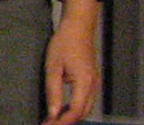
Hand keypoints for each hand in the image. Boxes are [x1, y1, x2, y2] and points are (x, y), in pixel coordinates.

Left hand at [42, 0, 99, 124]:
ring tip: (52, 119)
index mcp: (85, 83)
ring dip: (71, 116)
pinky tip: (62, 109)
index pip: (75, 111)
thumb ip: (53, 91)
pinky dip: (75, 108)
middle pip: (83, 112)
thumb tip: (52, 112)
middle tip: (48, 124)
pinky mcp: (92, 80)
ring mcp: (95, 83)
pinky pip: (86, 100)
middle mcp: (94, 86)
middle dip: (66, 122)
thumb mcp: (53, 67)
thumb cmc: (63, 44)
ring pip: (86, 108)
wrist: (79, 27)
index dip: (62, 121)